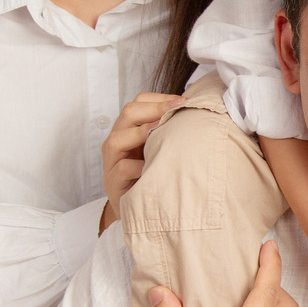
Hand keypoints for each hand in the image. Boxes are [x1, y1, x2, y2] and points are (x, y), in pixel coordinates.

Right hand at [99, 92, 182, 230]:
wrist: (135, 207)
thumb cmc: (150, 174)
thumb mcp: (158, 149)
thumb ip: (167, 132)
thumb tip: (196, 111)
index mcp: (128, 130)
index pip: (137, 103)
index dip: (159, 99)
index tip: (183, 101)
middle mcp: (116, 142)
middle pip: (127, 113)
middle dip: (154, 108)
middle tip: (177, 110)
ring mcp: (111, 162)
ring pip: (117, 139)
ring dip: (142, 132)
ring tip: (162, 130)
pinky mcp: (113, 182)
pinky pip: (123, 168)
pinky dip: (139, 165)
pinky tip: (154, 166)